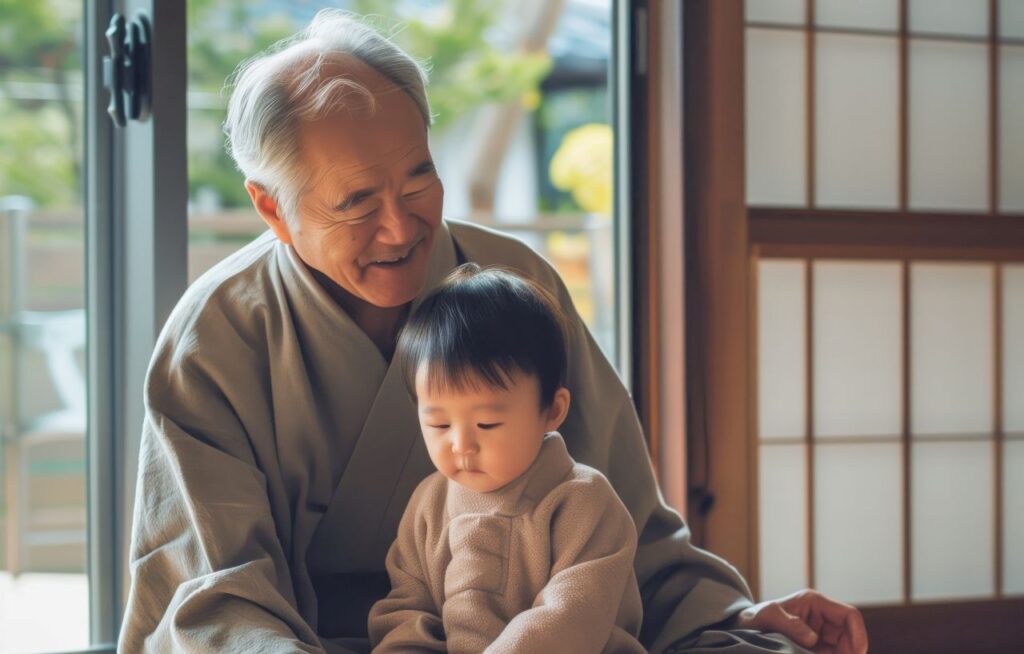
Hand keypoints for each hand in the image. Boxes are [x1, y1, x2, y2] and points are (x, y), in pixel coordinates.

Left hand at [734, 589, 867, 653]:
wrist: (742, 628)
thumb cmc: (754, 617)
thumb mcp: (767, 616)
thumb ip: (788, 624)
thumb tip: (812, 638)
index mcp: (815, 602)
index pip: (850, 615)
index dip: (859, 634)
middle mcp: (821, 616)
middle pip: (851, 636)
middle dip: (850, 651)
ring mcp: (819, 633)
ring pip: (843, 649)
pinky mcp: (814, 647)